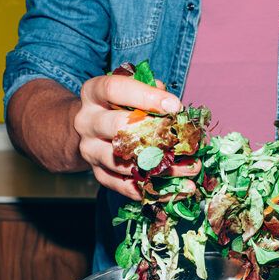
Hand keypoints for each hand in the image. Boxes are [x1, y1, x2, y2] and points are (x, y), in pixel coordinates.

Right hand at [75, 75, 200, 199]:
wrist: (90, 131)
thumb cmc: (118, 105)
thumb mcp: (130, 91)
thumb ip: (150, 91)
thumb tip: (174, 108)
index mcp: (93, 93)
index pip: (115, 89)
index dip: (146, 97)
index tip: (176, 107)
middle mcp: (87, 121)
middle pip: (117, 127)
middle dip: (156, 136)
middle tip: (187, 144)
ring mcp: (90, 150)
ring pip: (123, 162)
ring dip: (161, 169)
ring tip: (190, 170)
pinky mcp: (97, 173)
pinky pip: (123, 186)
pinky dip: (150, 189)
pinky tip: (174, 190)